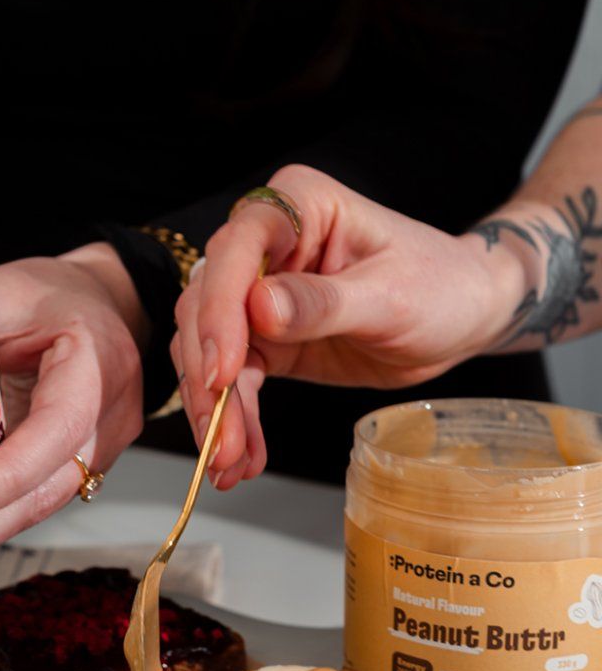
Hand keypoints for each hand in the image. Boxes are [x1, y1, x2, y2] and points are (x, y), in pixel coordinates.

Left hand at [0, 244, 145, 572]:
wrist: (102, 307)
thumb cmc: (57, 294)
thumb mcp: (4, 289)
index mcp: (96, 369)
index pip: (55, 434)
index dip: (0, 479)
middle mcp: (103, 427)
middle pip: (38, 501)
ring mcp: (90, 457)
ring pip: (26, 515)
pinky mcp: (63, 472)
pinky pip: (19, 505)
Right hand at [174, 164, 530, 488]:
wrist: (463, 316)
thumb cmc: (442, 286)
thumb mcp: (392, 297)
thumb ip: (325, 303)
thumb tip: (259, 308)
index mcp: (298, 207)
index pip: (236, 252)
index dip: (220, 313)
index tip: (224, 373)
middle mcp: (266, 245)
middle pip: (207, 308)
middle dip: (209, 381)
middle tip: (221, 442)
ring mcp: (256, 294)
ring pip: (207, 351)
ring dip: (214, 411)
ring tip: (228, 463)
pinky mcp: (262, 338)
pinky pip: (231, 379)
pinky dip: (232, 420)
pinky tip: (240, 455)